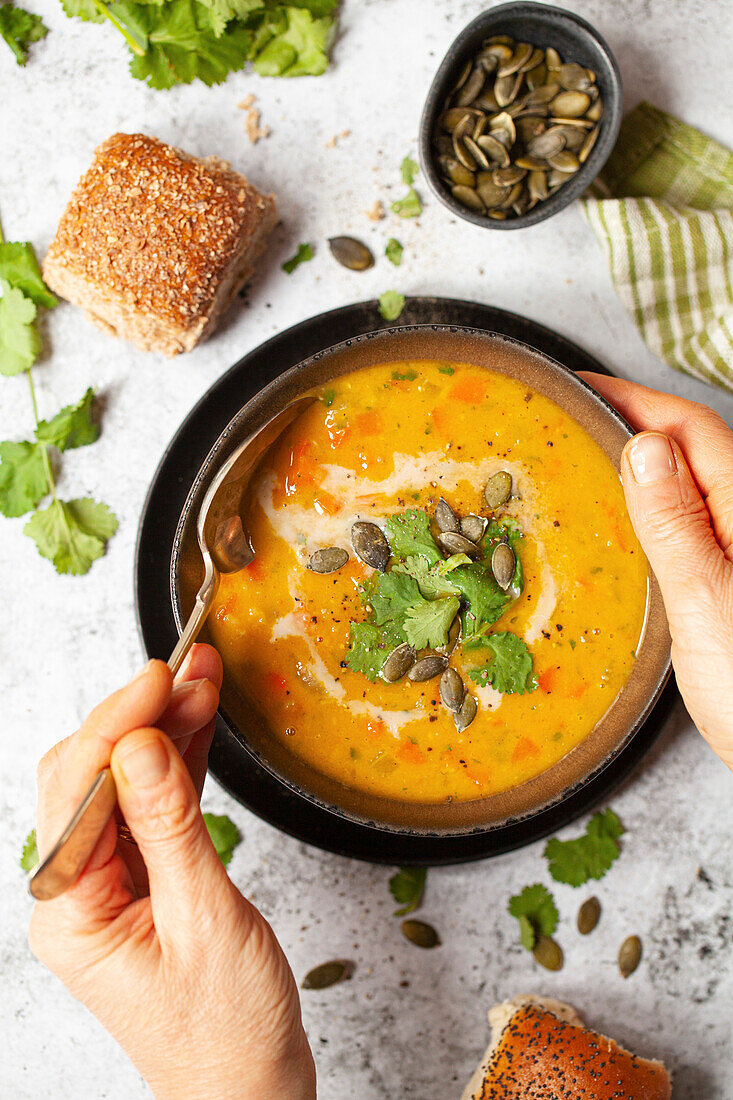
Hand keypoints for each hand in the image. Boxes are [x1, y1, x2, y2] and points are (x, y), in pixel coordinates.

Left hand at [29, 646, 315, 1099]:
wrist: (247, 1091)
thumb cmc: (225, 1032)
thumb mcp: (205, 923)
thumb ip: (170, 828)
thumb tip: (140, 745)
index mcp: (72, 912)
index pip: (80, 791)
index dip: (118, 723)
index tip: (160, 676)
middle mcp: (79, 893)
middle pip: (94, 776)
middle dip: (139, 714)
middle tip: (189, 668)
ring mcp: (110, 885)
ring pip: (127, 783)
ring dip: (164, 728)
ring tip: (202, 679)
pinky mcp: (145, 881)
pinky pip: (156, 806)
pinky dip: (179, 762)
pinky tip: (201, 724)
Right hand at [581, 374, 732, 770]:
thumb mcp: (706, 602)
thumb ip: (676, 524)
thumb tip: (645, 445)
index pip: (690, 431)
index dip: (635, 400)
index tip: (581, 386)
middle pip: (692, 452)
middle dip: (634, 425)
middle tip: (572, 420)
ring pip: (689, 491)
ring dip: (640, 468)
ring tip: (584, 462)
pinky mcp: (729, 589)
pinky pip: (688, 530)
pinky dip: (650, 514)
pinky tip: (621, 528)